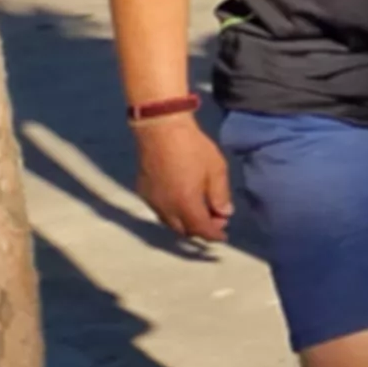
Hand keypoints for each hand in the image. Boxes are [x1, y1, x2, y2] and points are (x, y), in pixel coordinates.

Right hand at [132, 118, 230, 244]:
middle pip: (184, 230)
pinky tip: (182, 203)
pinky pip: (160, 211)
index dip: (214, 235)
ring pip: (170, 222)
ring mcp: (152, 200)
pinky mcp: (143, 191)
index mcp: (185, 204)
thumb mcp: (216, 169)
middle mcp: (165, 208)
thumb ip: (220, 194)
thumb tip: (225, 213)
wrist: (161, 129)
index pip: (201, 229)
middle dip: (200, 229)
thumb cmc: (193, 147)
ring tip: (200, 212)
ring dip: (185, 222)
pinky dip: (173, 213)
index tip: (223, 237)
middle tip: (215, 219)